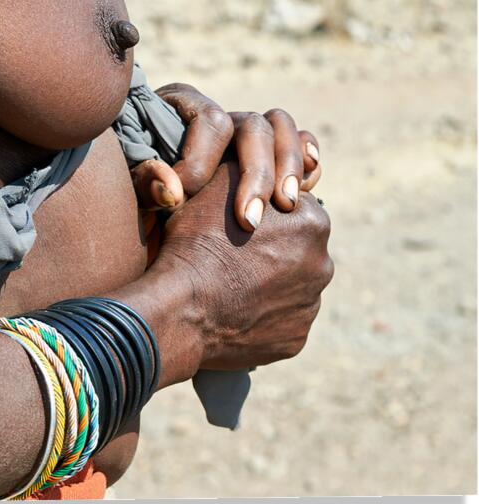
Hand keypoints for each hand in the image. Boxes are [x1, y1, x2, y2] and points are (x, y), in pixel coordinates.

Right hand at [119, 160, 332, 388]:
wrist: (181, 309)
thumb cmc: (195, 242)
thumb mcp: (217, 185)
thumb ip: (248, 170)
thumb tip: (258, 163)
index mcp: (312, 220)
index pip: (290, 209)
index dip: (261, 212)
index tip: (236, 222)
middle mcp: (322, 263)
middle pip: (296, 250)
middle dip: (272, 250)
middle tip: (231, 255)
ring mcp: (311, 306)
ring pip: (290, 287)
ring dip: (269, 284)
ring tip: (229, 285)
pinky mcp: (297, 340)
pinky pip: (281, 322)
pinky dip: (263, 318)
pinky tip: (234, 313)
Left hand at [130, 83, 320, 231]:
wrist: (140, 217)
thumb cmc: (125, 194)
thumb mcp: (124, 185)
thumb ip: (143, 182)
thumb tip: (171, 190)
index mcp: (180, 107)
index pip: (208, 122)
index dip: (200, 160)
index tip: (182, 200)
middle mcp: (217, 115)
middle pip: (253, 126)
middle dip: (256, 172)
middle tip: (250, 219)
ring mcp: (244, 133)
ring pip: (281, 129)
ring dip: (289, 165)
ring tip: (286, 205)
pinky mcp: (266, 156)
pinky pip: (298, 146)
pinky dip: (306, 162)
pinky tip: (306, 188)